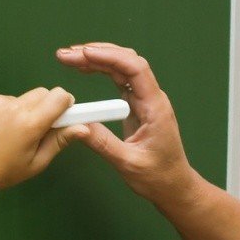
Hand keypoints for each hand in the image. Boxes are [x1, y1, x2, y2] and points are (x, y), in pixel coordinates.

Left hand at [0, 87, 87, 232]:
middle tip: (34, 128)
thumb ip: (59, 141)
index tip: (63, 113)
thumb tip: (84, 128)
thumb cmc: (4, 173)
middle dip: (44, 107)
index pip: (59, 97)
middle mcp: (13, 107)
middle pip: (41, 93)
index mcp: (30, 124)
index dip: (65, 103)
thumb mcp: (36, 162)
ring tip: (7, 134)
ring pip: (19, 98)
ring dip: (20, 110)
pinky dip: (1, 111)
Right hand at [55, 43, 200, 207]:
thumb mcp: (128, 163)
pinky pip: (120, 80)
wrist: (173, 186)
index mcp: (155, 107)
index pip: (135, 69)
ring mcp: (144, 100)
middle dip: (97, 53)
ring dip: (97, 59)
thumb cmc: (158, 177)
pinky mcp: (137, 105)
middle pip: (126, 62)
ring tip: (69, 58)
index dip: (110, 57)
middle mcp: (151, 98)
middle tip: (67, 55)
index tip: (84, 54)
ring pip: (122, 68)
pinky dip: (102, 71)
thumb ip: (103, 143)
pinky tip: (85, 68)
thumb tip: (77, 125)